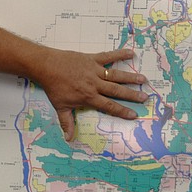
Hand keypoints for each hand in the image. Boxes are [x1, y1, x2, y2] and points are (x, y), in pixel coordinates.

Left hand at [33, 47, 148, 140]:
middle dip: (131, 95)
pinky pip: (108, 56)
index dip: (122, 111)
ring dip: (130, 77)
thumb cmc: (54, 87)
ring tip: (143, 79)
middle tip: (144, 97)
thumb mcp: (60, 107)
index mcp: (89, 97)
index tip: (134, 114)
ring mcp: (94, 70)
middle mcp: (95, 84)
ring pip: (116, 75)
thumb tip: (68, 138)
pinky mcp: (92, 59)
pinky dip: (119, 54)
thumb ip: (66, 123)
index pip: (109, 106)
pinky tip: (131, 53)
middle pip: (117, 91)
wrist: (47, 67)